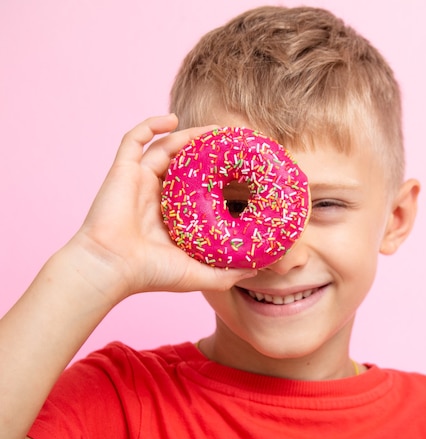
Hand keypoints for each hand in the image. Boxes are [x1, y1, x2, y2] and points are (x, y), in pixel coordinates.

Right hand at [71, 114, 254, 302]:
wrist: (111, 268)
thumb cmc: (151, 274)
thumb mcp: (198, 275)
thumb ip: (226, 273)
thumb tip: (257, 269)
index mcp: (172, 215)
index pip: (198, 187)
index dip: (219, 176)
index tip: (242, 169)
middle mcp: (157, 195)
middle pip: (184, 163)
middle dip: (206, 151)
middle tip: (231, 143)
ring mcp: (139, 181)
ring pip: (165, 147)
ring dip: (188, 135)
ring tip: (214, 130)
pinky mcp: (123, 170)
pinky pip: (134, 139)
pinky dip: (150, 125)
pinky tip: (172, 118)